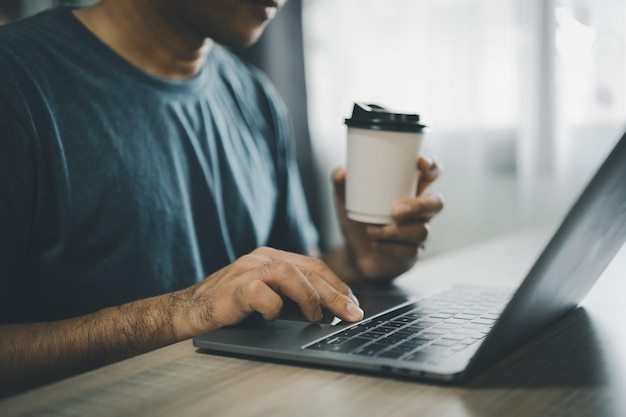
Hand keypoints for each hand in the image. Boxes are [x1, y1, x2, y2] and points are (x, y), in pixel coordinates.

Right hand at [172, 247, 363, 337]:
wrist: (187, 312)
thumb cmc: (230, 307)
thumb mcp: (268, 299)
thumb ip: (294, 299)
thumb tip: (331, 311)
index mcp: (271, 257)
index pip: (314, 266)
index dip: (338, 285)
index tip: (354, 304)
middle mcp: (260, 258)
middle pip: (308, 270)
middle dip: (335, 293)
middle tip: (353, 314)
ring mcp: (245, 271)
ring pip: (288, 273)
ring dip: (309, 297)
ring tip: (316, 317)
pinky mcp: (232, 289)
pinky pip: (260, 293)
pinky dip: (273, 308)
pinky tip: (272, 318)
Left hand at [333, 155, 443, 280]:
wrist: (355, 253)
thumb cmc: (359, 218)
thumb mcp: (346, 200)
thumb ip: (342, 184)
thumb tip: (341, 174)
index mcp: (410, 189)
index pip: (432, 173)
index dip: (432, 166)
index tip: (420, 163)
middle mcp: (421, 210)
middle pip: (436, 203)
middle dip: (419, 205)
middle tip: (395, 210)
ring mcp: (419, 233)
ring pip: (422, 231)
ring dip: (396, 231)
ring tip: (371, 230)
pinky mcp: (413, 254)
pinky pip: (410, 252)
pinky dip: (391, 248)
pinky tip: (376, 244)